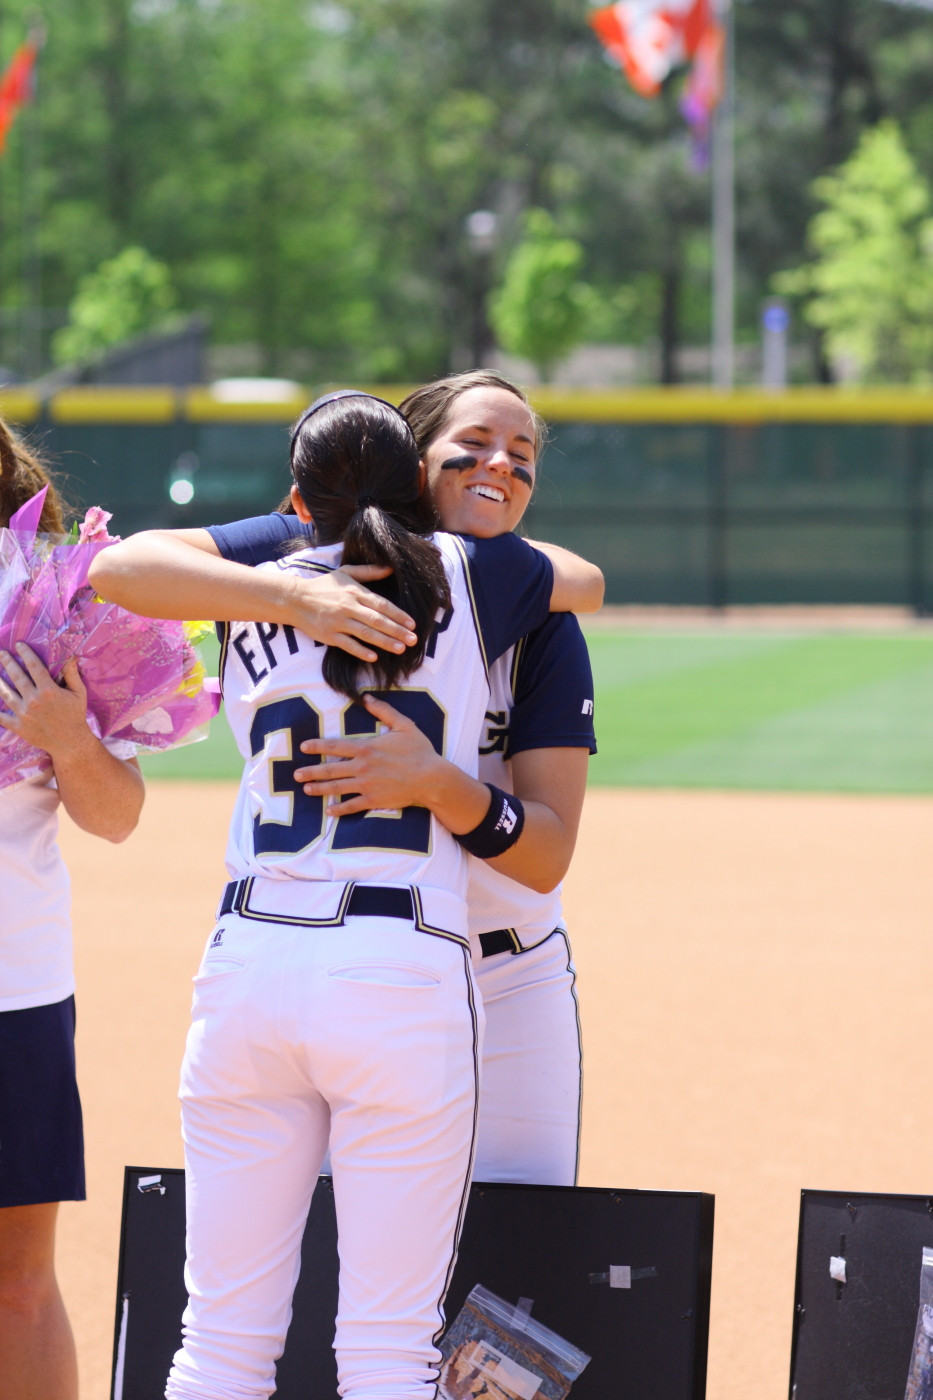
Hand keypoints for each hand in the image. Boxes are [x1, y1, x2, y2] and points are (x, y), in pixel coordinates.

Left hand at [0, 645, 93, 759]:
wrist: (70, 743)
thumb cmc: (76, 715)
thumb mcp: (79, 693)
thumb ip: (72, 674)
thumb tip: (71, 656)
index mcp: (48, 690)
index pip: (33, 666)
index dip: (25, 653)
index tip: (18, 645)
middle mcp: (34, 700)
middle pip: (17, 677)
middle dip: (8, 662)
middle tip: (2, 653)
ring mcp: (24, 714)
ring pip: (6, 694)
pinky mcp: (18, 727)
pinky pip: (1, 717)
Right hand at [285, 566, 417, 662]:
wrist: (295, 599)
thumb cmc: (323, 586)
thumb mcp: (345, 573)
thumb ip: (369, 571)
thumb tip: (390, 568)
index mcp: (355, 592)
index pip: (381, 604)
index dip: (398, 615)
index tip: (412, 624)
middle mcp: (348, 606)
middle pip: (377, 620)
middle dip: (397, 631)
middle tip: (413, 640)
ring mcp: (338, 622)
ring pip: (365, 633)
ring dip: (384, 642)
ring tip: (400, 649)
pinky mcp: (329, 635)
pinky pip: (347, 644)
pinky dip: (360, 651)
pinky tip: (374, 657)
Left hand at [294, 694, 439, 815]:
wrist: (432, 778)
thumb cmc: (420, 751)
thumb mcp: (404, 725)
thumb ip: (383, 710)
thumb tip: (366, 697)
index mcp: (367, 748)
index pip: (335, 746)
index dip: (317, 746)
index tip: (303, 747)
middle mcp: (362, 767)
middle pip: (330, 770)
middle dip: (311, 771)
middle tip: (296, 774)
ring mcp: (367, 785)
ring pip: (337, 788)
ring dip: (319, 789)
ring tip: (306, 789)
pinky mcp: (374, 800)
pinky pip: (352, 806)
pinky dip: (339, 809)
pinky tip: (329, 811)